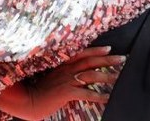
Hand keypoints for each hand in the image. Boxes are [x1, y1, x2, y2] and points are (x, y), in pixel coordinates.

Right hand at [0, 46, 123, 120]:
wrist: (27, 100)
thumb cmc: (38, 89)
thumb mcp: (51, 76)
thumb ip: (63, 72)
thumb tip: (77, 74)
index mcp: (62, 63)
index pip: (83, 53)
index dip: (96, 50)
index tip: (109, 48)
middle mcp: (66, 69)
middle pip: (91, 62)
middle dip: (108, 60)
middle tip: (122, 58)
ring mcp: (67, 80)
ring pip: (91, 76)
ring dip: (107, 76)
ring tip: (119, 77)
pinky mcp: (66, 92)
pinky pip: (86, 93)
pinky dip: (98, 95)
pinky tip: (107, 97)